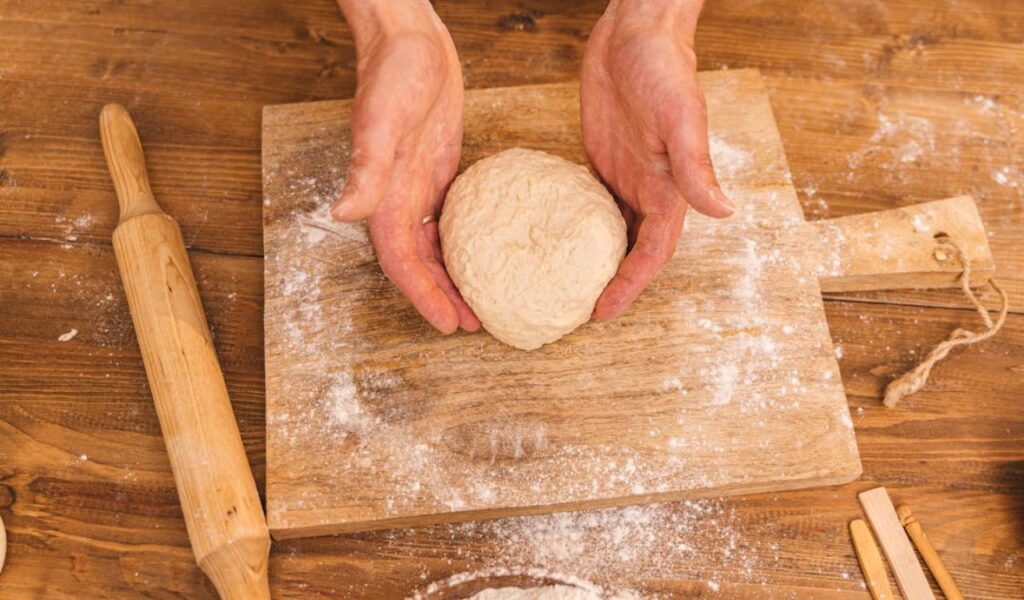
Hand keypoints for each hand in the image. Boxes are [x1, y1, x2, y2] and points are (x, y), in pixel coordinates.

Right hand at [333, 1, 478, 333]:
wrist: (408, 38)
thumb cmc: (392, 73)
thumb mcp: (381, 120)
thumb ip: (365, 167)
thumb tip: (345, 211)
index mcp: (385, 195)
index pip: (403, 262)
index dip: (423, 296)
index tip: (449, 324)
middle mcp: (399, 198)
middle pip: (419, 264)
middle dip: (441, 297)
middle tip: (473, 325)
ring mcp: (419, 186)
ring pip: (434, 247)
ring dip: (453, 277)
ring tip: (481, 302)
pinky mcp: (438, 170)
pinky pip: (448, 220)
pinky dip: (461, 244)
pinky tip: (484, 254)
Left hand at [581, 0, 732, 319]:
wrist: (636, 32)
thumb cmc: (664, 68)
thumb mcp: (680, 118)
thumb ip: (696, 166)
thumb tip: (723, 212)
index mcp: (670, 188)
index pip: (653, 251)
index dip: (631, 284)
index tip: (604, 311)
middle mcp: (647, 189)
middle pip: (632, 251)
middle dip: (612, 284)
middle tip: (576, 313)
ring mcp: (623, 176)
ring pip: (610, 233)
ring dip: (594, 261)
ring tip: (564, 289)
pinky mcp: (600, 160)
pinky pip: (587, 205)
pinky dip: (575, 228)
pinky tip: (554, 242)